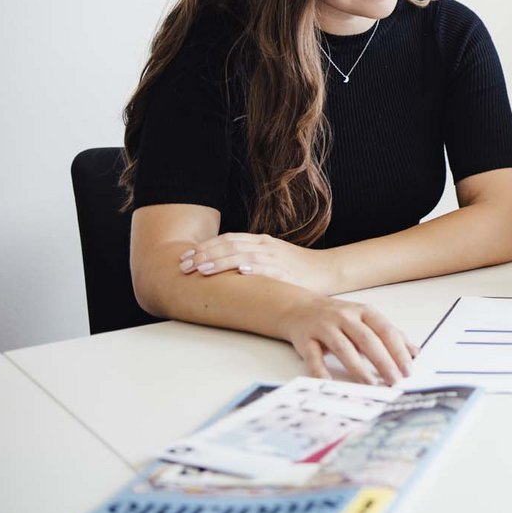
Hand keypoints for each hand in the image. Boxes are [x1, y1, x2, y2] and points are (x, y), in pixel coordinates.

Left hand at [180, 233, 337, 293]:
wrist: (327, 270)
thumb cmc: (297, 267)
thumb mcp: (271, 256)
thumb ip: (249, 256)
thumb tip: (221, 264)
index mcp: (261, 241)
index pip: (227, 239)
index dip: (205, 246)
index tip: (185, 256)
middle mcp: (266, 246)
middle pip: (230, 245)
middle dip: (204, 255)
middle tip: (183, 265)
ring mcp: (277, 259)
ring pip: (244, 255)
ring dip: (221, 262)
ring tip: (201, 269)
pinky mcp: (288, 273)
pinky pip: (269, 269)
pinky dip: (254, 269)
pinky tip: (240, 272)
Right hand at [277, 293, 418, 385]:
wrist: (299, 308)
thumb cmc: (339, 318)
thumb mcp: (366, 320)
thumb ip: (390, 335)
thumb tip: (414, 352)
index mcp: (364, 312)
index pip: (386, 330)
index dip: (398, 350)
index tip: (408, 369)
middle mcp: (345, 317)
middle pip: (367, 339)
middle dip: (383, 361)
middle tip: (394, 380)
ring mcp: (325, 326)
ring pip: (343, 347)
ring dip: (357, 367)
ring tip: (370, 384)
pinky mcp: (306, 338)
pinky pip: (313, 356)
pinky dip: (321, 371)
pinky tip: (329, 383)